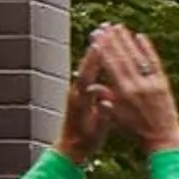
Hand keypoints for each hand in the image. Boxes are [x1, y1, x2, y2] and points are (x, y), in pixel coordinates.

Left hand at [52, 42, 113, 166]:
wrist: (71, 147)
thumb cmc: (86, 141)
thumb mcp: (97, 131)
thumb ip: (102, 115)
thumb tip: (106, 102)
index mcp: (80, 100)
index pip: (88, 76)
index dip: (93, 61)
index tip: (100, 45)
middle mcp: (76, 92)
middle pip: (85, 65)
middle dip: (95, 48)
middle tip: (103, 31)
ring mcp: (76, 91)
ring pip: (87, 66)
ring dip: (96, 51)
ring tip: (104, 34)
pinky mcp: (79, 92)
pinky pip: (89, 72)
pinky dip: (96, 60)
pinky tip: (103, 52)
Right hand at [90, 24, 178, 151]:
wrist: (162, 138)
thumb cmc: (135, 129)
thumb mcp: (115, 117)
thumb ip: (104, 99)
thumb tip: (91, 85)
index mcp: (123, 93)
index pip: (110, 66)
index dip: (102, 50)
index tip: (96, 37)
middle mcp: (138, 86)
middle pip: (122, 58)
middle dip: (112, 40)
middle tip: (104, 26)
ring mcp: (152, 83)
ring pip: (137, 57)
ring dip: (127, 40)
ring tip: (119, 27)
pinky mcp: (163, 83)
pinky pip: (154, 62)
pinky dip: (147, 49)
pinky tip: (141, 37)